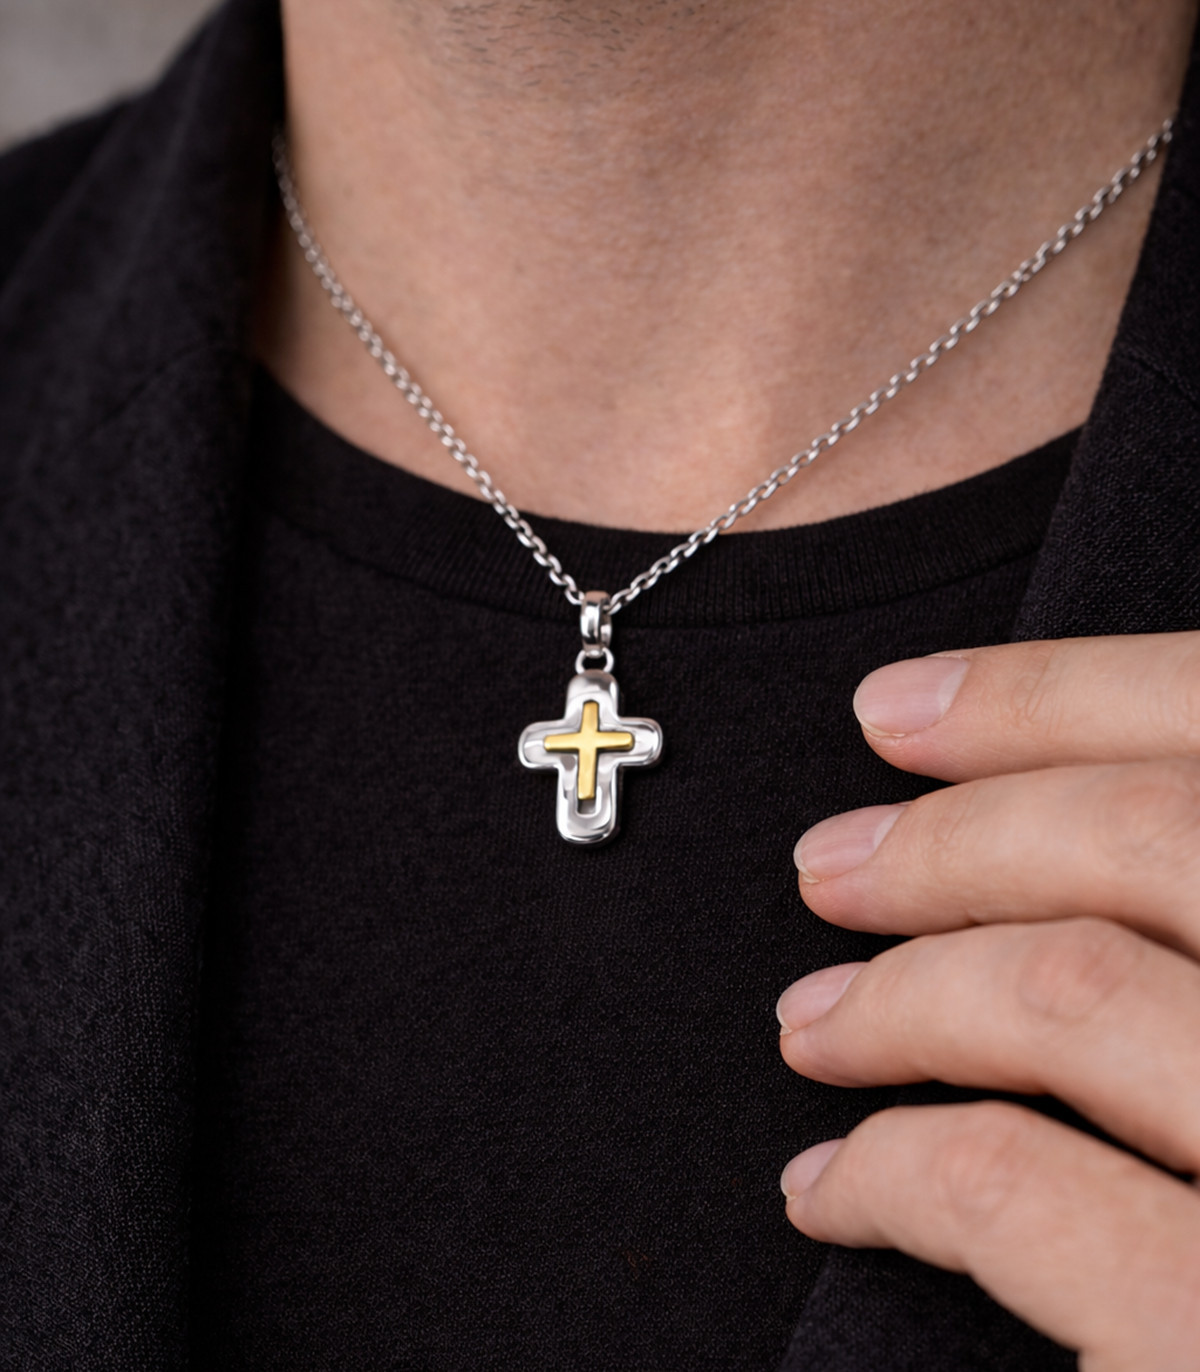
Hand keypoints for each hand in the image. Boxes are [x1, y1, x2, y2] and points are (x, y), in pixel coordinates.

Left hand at [776, 634, 1199, 1371]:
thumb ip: (1185, 954)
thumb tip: (1039, 817)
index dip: (1054, 693)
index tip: (897, 707)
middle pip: (1150, 840)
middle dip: (950, 834)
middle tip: (825, 863)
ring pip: (1071, 994)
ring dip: (900, 992)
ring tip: (809, 1019)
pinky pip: (1020, 1199)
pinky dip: (894, 1171)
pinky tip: (832, 1187)